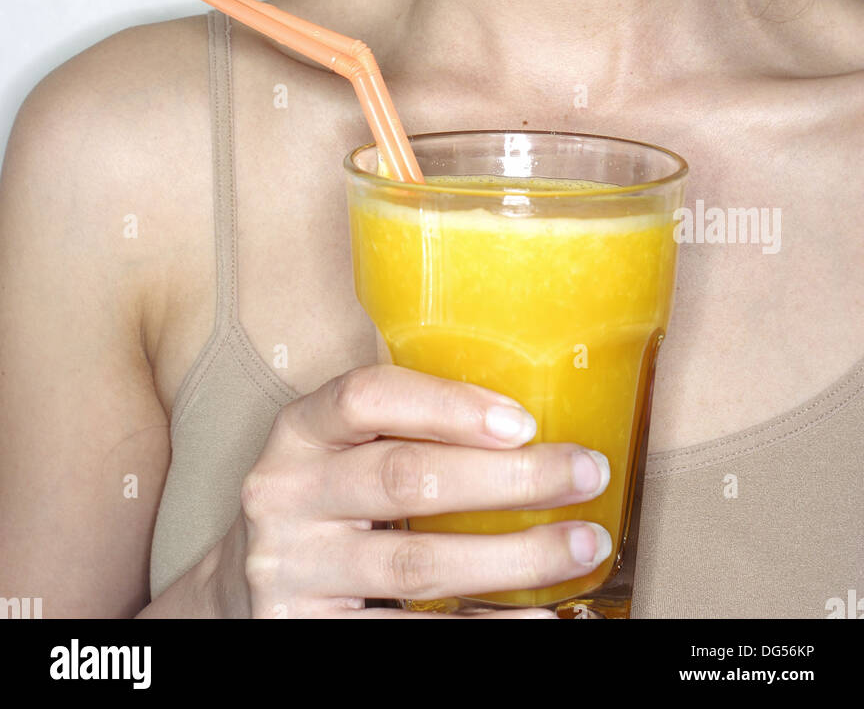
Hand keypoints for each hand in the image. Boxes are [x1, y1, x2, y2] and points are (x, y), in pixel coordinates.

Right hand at [206, 363, 610, 618]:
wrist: (248, 590)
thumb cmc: (329, 503)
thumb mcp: (342, 451)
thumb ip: (405, 429)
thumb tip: (532, 422)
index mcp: (299, 431)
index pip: (367, 397)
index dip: (447, 405)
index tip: (523, 420)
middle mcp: (284, 495)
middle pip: (405, 479)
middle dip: (509, 478)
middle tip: (586, 474)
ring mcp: (291, 570)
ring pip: (418, 563)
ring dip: (515, 557)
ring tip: (583, 545)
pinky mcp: (307, 634)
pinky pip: (409, 635)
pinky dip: (484, 625)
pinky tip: (535, 616)